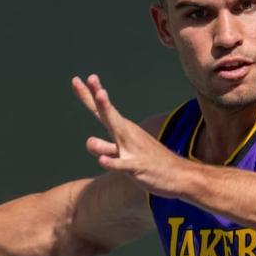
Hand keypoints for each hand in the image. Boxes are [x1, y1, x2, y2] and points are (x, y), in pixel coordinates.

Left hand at [71, 74, 191, 197]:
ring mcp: (132, 150)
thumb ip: (104, 147)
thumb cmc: (148, 161)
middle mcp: (126, 135)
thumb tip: (90, 141)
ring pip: (116, 135)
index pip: (101, 110)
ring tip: (94, 130)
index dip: (89, 95)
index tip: (76, 79)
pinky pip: (122, 164)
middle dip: (99, 99)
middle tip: (91, 79)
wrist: (179, 175)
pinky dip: (112, 162)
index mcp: (121, 130)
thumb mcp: (123, 153)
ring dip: (103, 127)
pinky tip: (103, 161)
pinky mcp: (138, 167)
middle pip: (108, 114)